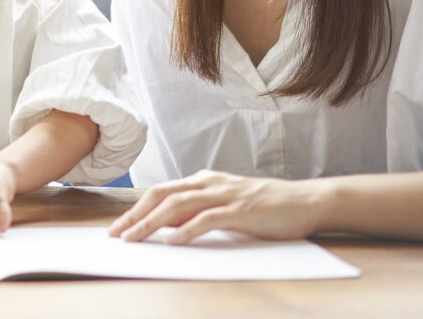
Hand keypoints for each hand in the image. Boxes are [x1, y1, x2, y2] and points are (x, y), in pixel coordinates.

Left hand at [108, 170, 322, 243]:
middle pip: (162, 196)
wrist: (306, 201)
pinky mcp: (241, 210)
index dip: (136, 209)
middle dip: (135, 215)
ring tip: (134, 239)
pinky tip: (172, 241)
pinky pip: (207, 219)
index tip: (118, 227)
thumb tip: (167, 226)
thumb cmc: (265, 207)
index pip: (161, 192)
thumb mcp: (225, 205)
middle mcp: (209, 183)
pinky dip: (186, 230)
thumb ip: (198, 212)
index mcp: (203, 181)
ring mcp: (225, 195)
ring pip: (178, 205)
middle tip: (116, 234)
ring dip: (151, 223)